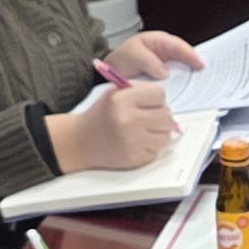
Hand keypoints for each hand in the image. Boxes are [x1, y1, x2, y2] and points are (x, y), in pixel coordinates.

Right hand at [53, 75, 174, 172]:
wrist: (81, 141)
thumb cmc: (102, 113)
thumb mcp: (115, 92)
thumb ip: (140, 90)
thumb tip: (165, 101)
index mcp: (122, 99)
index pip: (159, 94)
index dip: (156, 98)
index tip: (147, 103)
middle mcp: (129, 120)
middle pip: (167, 116)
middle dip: (160, 116)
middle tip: (148, 118)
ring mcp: (133, 142)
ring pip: (166, 136)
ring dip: (158, 133)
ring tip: (144, 131)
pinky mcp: (135, 159)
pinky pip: (157, 151)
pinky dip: (150, 147)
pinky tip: (137, 143)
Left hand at [101, 28, 201, 81]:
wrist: (110, 72)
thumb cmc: (121, 59)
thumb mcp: (133, 56)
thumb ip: (148, 62)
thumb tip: (165, 73)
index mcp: (159, 41)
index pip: (178, 46)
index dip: (190, 55)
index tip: (199, 64)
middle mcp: (166, 52)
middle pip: (185, 57)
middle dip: (196, 65)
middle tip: (208, 76)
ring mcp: (166, 65)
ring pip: (182, 69)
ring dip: (191, 77)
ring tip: (202, 86)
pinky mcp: (164, 78)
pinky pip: (176, 80)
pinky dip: (182, 86)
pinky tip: (188, 94)